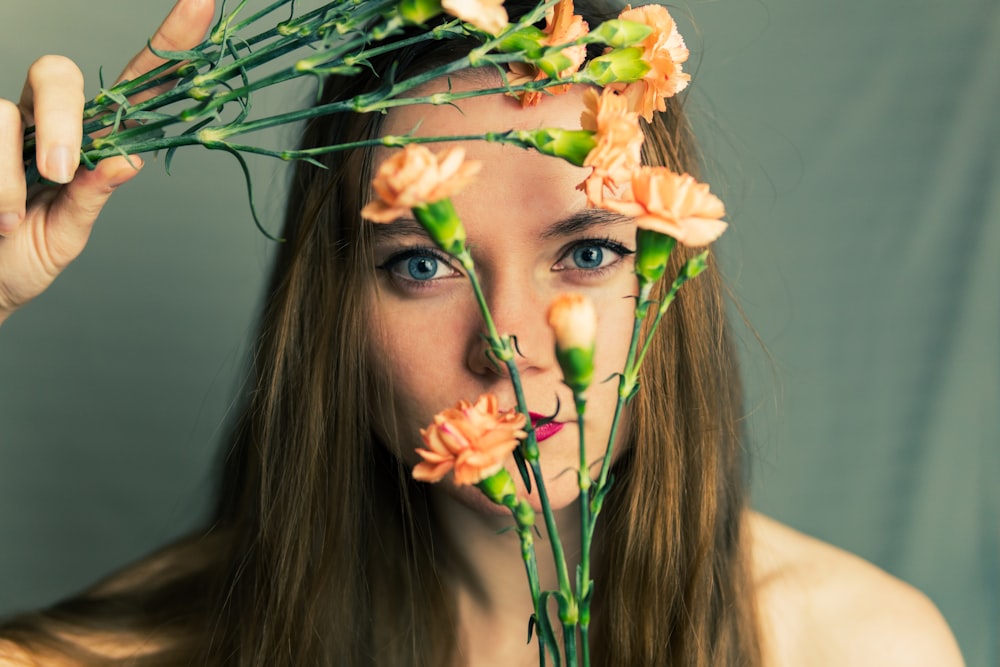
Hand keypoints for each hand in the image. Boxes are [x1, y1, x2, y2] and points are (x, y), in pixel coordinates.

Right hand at [0, 0, 215, 325]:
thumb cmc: (20, 259)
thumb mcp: (66, 234)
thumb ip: (91, 198)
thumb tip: (127, 161)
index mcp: (88, 142)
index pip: (135, 87)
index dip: (169, 46)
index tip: (202, 3)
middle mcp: (45, 121)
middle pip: (58, 72)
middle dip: (60, 118)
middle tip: (57, 171)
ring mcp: (3, 125)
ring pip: (3, 111)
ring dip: (8, 178)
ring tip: (8, 221)